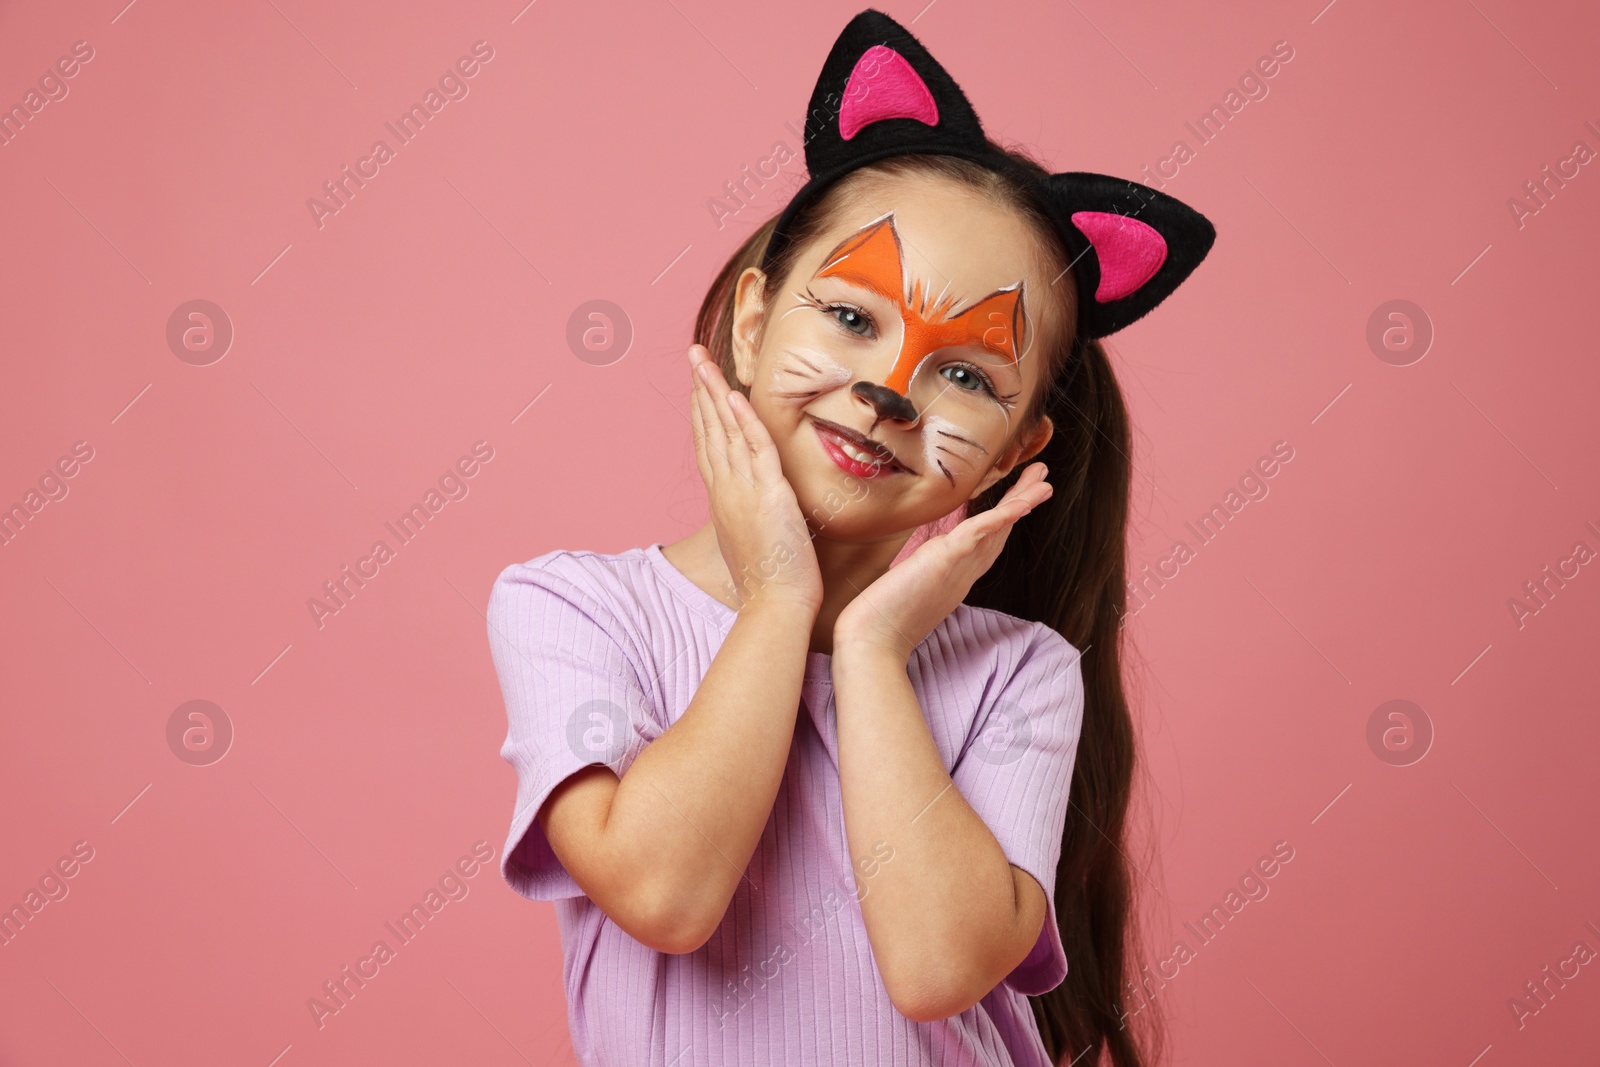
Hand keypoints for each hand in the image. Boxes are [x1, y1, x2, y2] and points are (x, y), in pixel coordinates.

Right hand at [687, 343, 823, 614]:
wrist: (776, 606)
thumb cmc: (771, 581)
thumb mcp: (757, 538)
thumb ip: (755, 513)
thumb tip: (761, 502)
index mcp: (724, 499)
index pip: (709, 445)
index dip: (702, 410)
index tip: (699, 382)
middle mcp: (727, 490)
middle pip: (708, 429)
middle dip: (700, 388)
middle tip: (691, 354)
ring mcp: (743, 491)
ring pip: (724, 432)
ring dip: (713, 391)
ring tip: (702, 360)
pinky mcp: (768, 496)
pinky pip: (754, 449)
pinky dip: (742, 421)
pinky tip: (733, 395)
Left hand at [833, 463, 1052, 660]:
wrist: (872, 643)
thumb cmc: (882, 622)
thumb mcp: (908, 588)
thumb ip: (920, 575)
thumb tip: (916, 566)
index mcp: (956, 576)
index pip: (987, 542)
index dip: (1006, 519)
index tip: (1020, 499)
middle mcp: (964, 572)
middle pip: (1001, 532)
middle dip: (1022, 503)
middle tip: (1044, 479)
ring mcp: (958, 568)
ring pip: (997, 530)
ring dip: (1022, 502)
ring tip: (1043, 481)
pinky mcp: (945, 561)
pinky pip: (978, 535)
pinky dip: (999, 518)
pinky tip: (1019, 503)